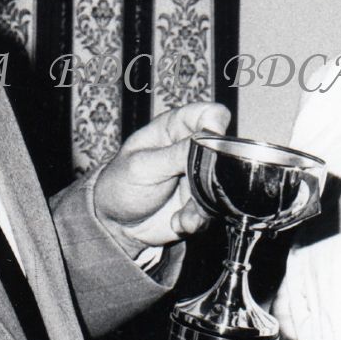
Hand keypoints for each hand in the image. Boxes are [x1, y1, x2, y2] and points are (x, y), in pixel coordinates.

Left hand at [93, 102, 229, 245]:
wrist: (116, 225)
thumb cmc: (120, 184)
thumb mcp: (142, 166)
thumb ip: (176, 154)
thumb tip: (210, 143)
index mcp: (175, 128)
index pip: (209, 114)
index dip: (216, 124)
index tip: (211, 141)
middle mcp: (192, 150)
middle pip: (224, 152)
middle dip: (212, 174)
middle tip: (194, 187)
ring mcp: (200, 177)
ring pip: (222, 185)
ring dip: (202, 204)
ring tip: (181, 214)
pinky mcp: (203, 202)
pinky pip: (214, 210)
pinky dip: (197, 219)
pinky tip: (178, 221)